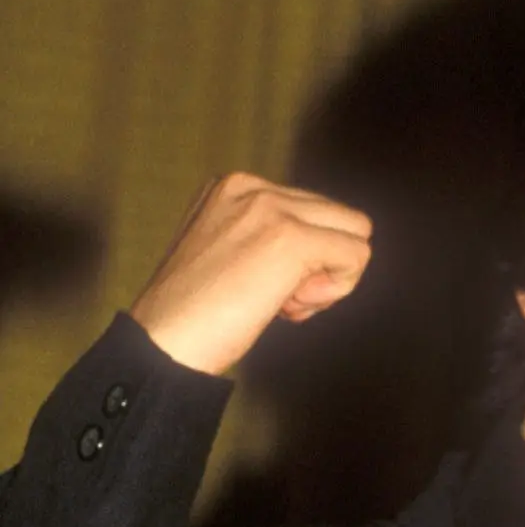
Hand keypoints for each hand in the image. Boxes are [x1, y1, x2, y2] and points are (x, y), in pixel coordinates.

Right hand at [128, 173, 373, 375]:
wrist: (164, 340)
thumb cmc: (196, 311)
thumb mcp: (230, 252)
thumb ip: (269, 238)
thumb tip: (328, 252)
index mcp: (235, 186)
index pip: (313, 211)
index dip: (305, 258)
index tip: (267, 285)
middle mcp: (252, 186)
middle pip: (341, 218)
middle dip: (324, 264)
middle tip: (283, 298)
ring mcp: (272, 208)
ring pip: (356, 233)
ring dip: (330, 279)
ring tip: (282, 302)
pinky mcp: (291, 237)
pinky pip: (357, 256)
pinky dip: (336, 291)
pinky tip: (291, 306)